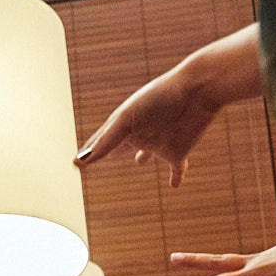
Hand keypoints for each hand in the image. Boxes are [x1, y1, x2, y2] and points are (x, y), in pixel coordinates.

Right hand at [74, 61, 222, 186]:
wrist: (199, 89)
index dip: (89, 151)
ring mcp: (160, 142)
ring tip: (138, 162)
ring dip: (142, 157)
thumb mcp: (127, 119)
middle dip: (110, 150)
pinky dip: (176, 177)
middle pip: (122, 146)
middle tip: (100, 158)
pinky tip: (175, 186)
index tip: (76, 161)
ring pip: (148, 153)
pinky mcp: (180, 151)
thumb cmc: (160, 96)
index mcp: (124, 124)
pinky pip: (176, 169)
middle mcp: (140, 133)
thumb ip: (105, 142)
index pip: (101, 141)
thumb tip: (77, 163)